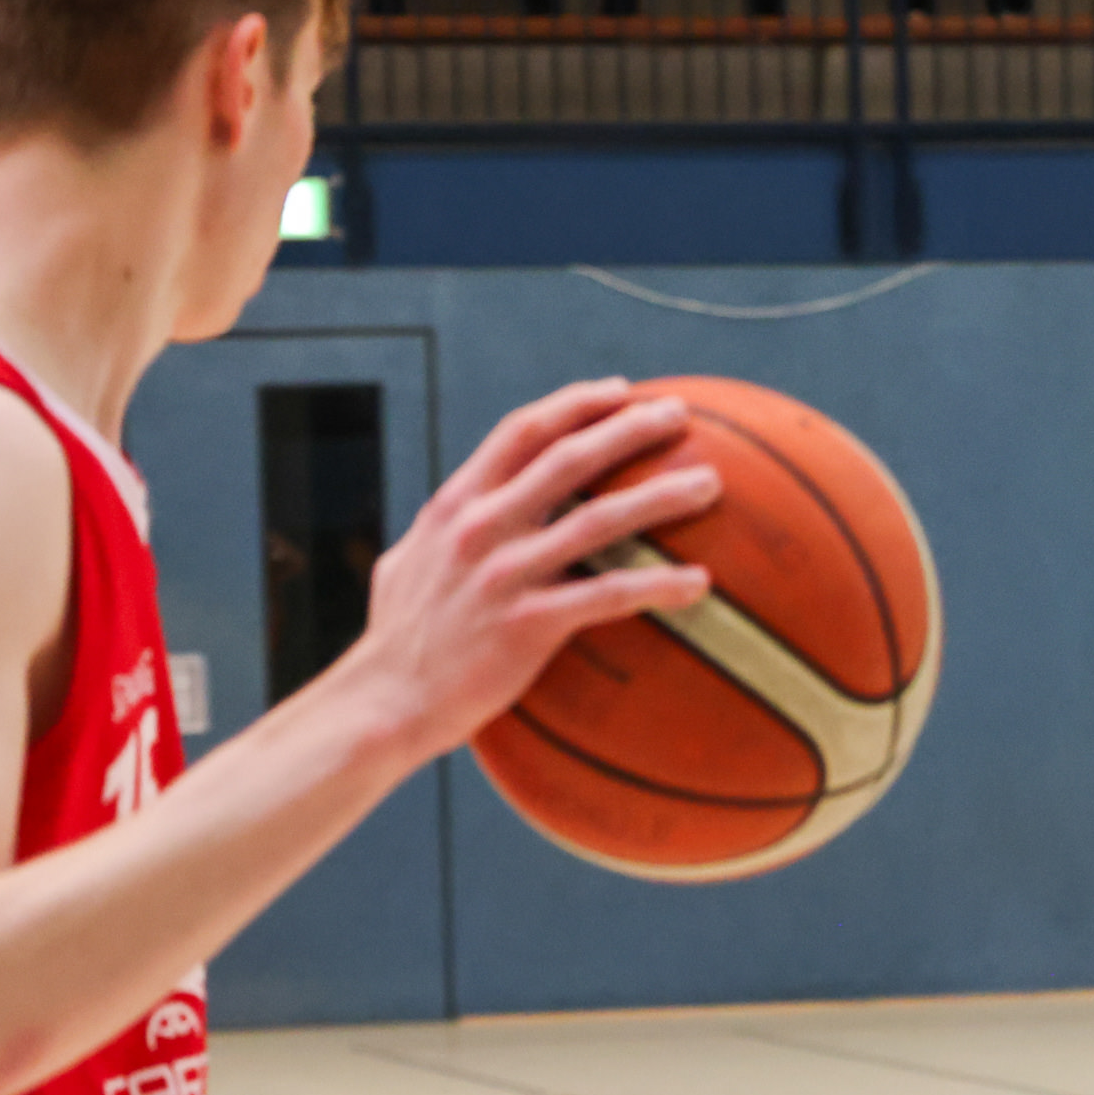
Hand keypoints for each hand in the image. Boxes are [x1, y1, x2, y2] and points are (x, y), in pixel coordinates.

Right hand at [348, 382, 715, 752]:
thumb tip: (469, 513)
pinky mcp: (528, 624)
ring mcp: (505, 574)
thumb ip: (446, 532)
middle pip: (568, 458)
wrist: (384, 703)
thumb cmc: (400, 640)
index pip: (521, 432)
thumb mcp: (410, 563)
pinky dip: (659, 586)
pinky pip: (609, 596)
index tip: (621, 391)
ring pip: (600, 520)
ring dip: (661, 496)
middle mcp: (481, 527)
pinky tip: (701, 584)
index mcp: (457, 504)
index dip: (575, 404)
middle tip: (679, 415)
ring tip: (709, 483)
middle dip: (629, 428)